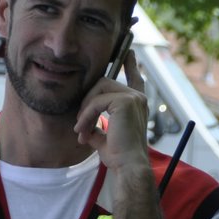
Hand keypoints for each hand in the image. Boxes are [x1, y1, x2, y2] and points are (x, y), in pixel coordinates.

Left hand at [73, 48, 152, 172]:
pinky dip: (86, 115)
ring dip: (84, 110)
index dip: (130, 65)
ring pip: (98, 89)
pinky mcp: (126, 101)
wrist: (128, 166)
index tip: (129, 52)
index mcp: (135, 104)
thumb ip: (95, 124)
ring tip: (81, 129)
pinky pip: (97, 101)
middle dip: (86, 102)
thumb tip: (81, 124)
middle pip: (103, 83)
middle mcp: (138, 98)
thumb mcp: (104, 136)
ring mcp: (133, 98)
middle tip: (80, 125)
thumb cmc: (118, 155)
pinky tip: (83, 130)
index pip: (134, 79)